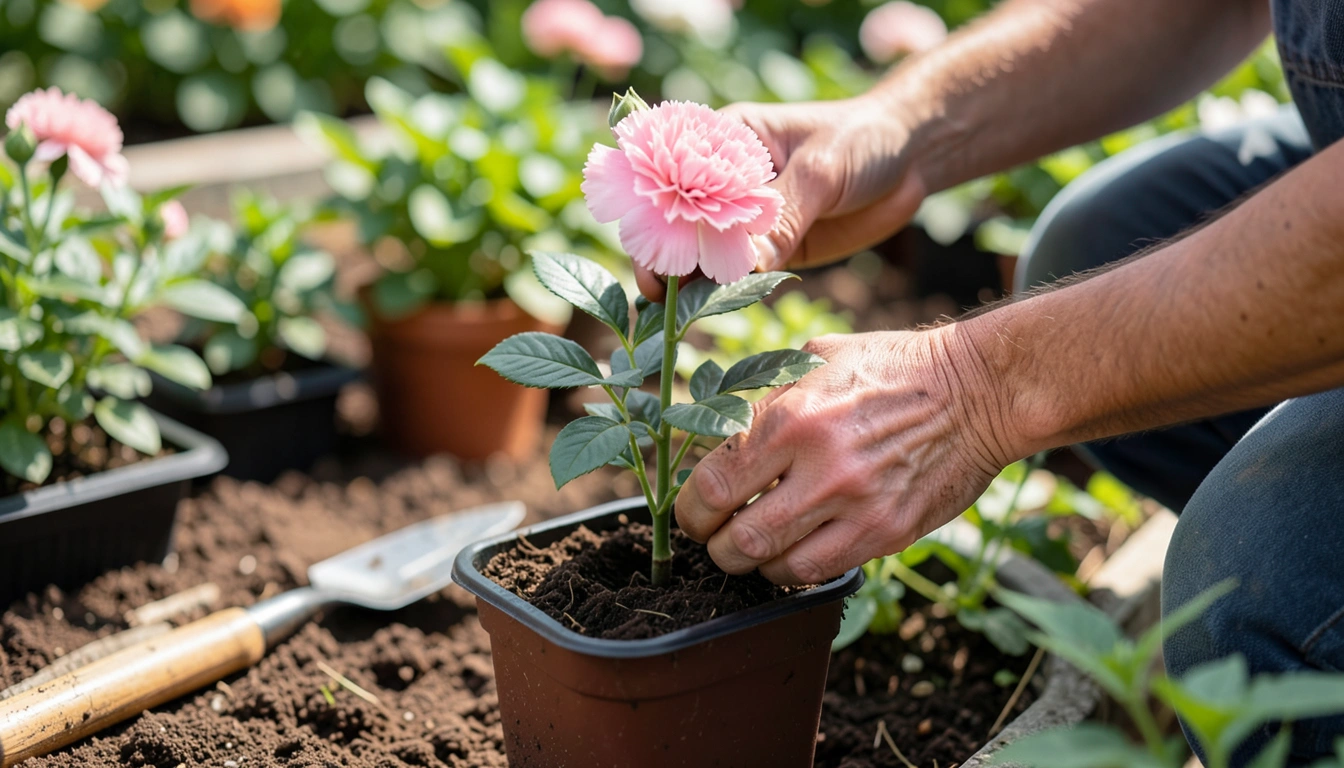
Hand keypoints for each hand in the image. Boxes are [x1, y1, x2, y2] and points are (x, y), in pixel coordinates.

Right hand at [635, 93, 927, 300]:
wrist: (910, 156)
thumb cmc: (860, 140)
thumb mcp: (820, 171)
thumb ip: (781, 217)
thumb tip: (742, 265)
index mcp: (722, 143)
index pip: (673, 181)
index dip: (657, 219)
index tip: (654, 257)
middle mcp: (723, 182)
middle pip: (679, 225)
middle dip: (667, 260)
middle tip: (661, 299)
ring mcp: (744, 219)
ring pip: (706, 256)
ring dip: (693, 284)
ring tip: (681, 314)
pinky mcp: (770, 250)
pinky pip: (741, 276)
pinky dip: (728, 294)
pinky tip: (716, 312)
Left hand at [674, 328, 1018, 584]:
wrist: (978, 390)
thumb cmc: (891, 367)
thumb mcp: (818, 358)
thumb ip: (765, 396)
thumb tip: (710, 425)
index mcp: (791, 416)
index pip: (710, 486)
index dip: (690, 509)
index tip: (694, 510)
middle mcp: (818, 465)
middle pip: (734, 538)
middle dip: (713, 544)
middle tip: (715, 536)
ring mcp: (854, 505)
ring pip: (770, 564)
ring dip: (750, 562)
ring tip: (753, 544)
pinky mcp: (885, 533)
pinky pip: (817, 572)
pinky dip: (792, 568)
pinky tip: (793, 550)